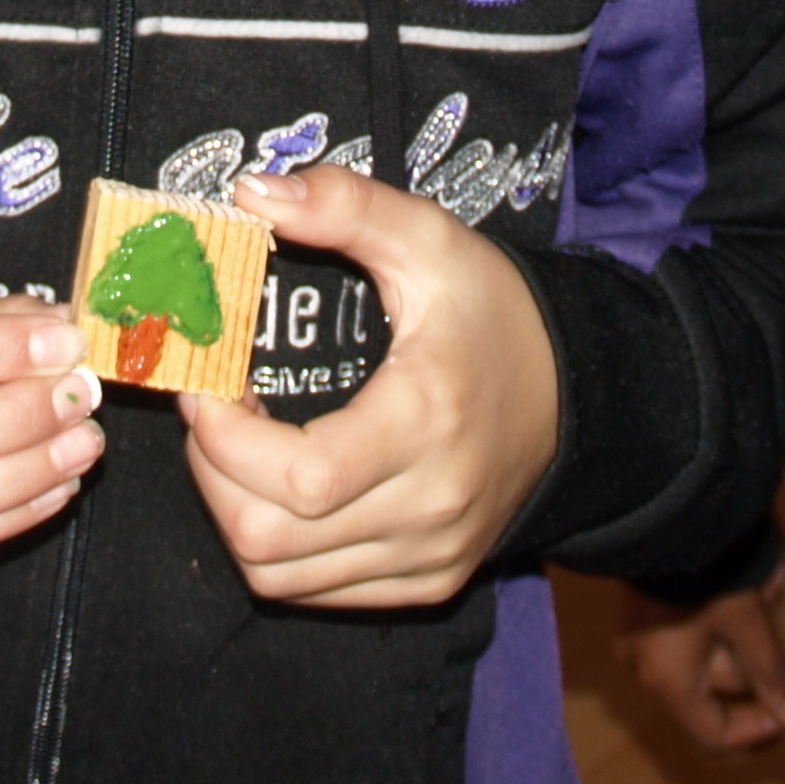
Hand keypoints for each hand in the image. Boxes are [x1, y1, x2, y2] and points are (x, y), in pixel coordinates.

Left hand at [180, 167, 559, 608]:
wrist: (577, 394)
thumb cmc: (494, 313)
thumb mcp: (429, 240)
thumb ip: (345, 206)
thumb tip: (251, 191)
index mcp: (427, 423)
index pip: (301, 476)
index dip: (225, 438)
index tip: (207, 384)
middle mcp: (430, 507)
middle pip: (271, 539)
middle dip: (211, 473)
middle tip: (211, 409)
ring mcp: (429, 555)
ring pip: (280, 576)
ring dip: (232, 509)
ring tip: (239, 443)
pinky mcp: (426, 581)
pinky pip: (313, 592)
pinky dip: (273, 544)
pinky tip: (278, 481)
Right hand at [616, 570, 784, 752]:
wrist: (659, 514)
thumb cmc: (704, 575)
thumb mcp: (748, 627)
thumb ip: (776, 678)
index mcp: (668, 682)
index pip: (715, 737)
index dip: (758, 729)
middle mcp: (647, 670)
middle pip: (712, 696)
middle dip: (752, 669)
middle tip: (776, 635)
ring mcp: (641, 643)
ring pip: (704, 664)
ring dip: (741, 642)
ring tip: (767, 594)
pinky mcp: (642, 619)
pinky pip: (688, 642)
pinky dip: (720, 629)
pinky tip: (745, 594)